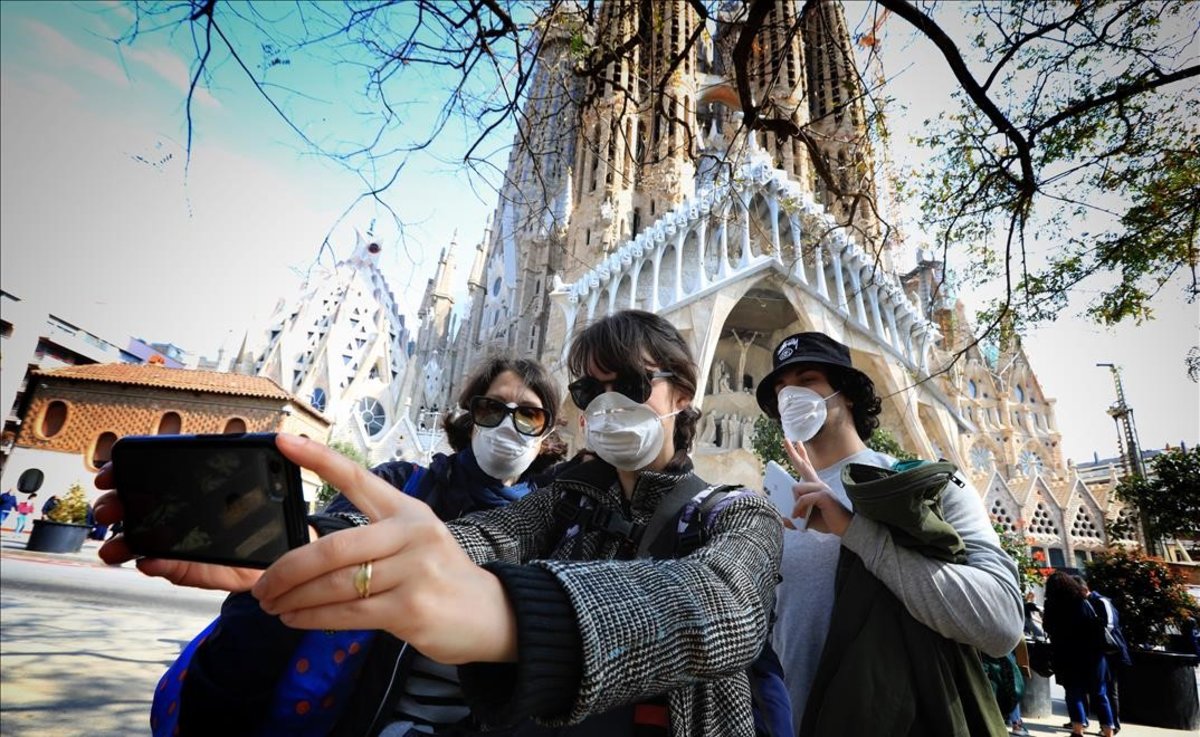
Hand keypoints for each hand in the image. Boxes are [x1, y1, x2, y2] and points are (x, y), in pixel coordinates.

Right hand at [93, 463, 267, 591]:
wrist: (278, 552)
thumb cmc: (265, 513)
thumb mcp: (258, 483)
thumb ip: (258, 461)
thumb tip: (265, 446)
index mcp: (188, 487)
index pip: (149, 473)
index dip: (124, 471)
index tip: (109, 473)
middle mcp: (175, 512)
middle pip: (134, 505)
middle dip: (114, 505)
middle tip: (109, 509)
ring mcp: (175, 541)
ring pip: (138, 540)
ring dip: (121, 542)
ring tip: (113, 548)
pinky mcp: (184, 567)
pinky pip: (165, 567)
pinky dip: (154, 565)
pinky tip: (146, 562)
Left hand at [252, 434, 517, 664]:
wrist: (491, 614)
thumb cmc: (439, 577)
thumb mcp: (415, 542)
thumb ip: (370, 540)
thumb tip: (309, 551)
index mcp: (407, 511)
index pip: (358, 478)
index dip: (319, 458)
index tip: (283, 440)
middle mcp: (411, 535)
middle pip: (333, 548)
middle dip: (287, 569)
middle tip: (261, 585)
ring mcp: (413, 572)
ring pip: (336, 585)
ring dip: (294, 598)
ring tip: (273, 605)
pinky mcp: (410, 608)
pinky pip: (347, 613)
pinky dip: (312, 618)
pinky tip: (294, 619)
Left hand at [782, 439, 852, 536]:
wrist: (845, 528)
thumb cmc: (828, 521)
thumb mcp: (807, 520)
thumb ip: (796, 518)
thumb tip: (784, 520)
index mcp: (816, 486)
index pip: (807, 466)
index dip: (801, 454)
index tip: (797, 443)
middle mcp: (818, 484)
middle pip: (804, 465)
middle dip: (793, 452)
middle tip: (785, 440)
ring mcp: (821, 488)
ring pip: (797, 488)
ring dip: (794, 504)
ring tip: (798, 516)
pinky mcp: (823, 495)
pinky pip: (803, 498)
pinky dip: (798, 508)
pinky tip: (799, 516)